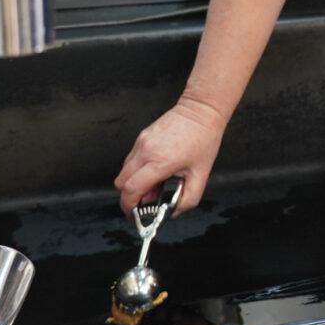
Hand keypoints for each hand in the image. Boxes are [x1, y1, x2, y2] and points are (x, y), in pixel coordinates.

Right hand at [114, 97, 227, 215]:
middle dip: (130, 196)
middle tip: (147, 199)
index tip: (134, 214)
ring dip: (134, 182)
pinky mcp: (142, 136)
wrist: (202, 110)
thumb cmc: (203, 137)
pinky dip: (138, 169)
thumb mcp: (201, 174)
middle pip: (121, 183)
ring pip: (124, 170)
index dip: (129, 207)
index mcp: (160, 162)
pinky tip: (156, 169)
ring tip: (156, 182)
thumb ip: (188, 199)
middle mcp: (146, 151)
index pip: (131, 190)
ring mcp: (142, 141)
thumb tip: (175, 211)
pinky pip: (131, 158)